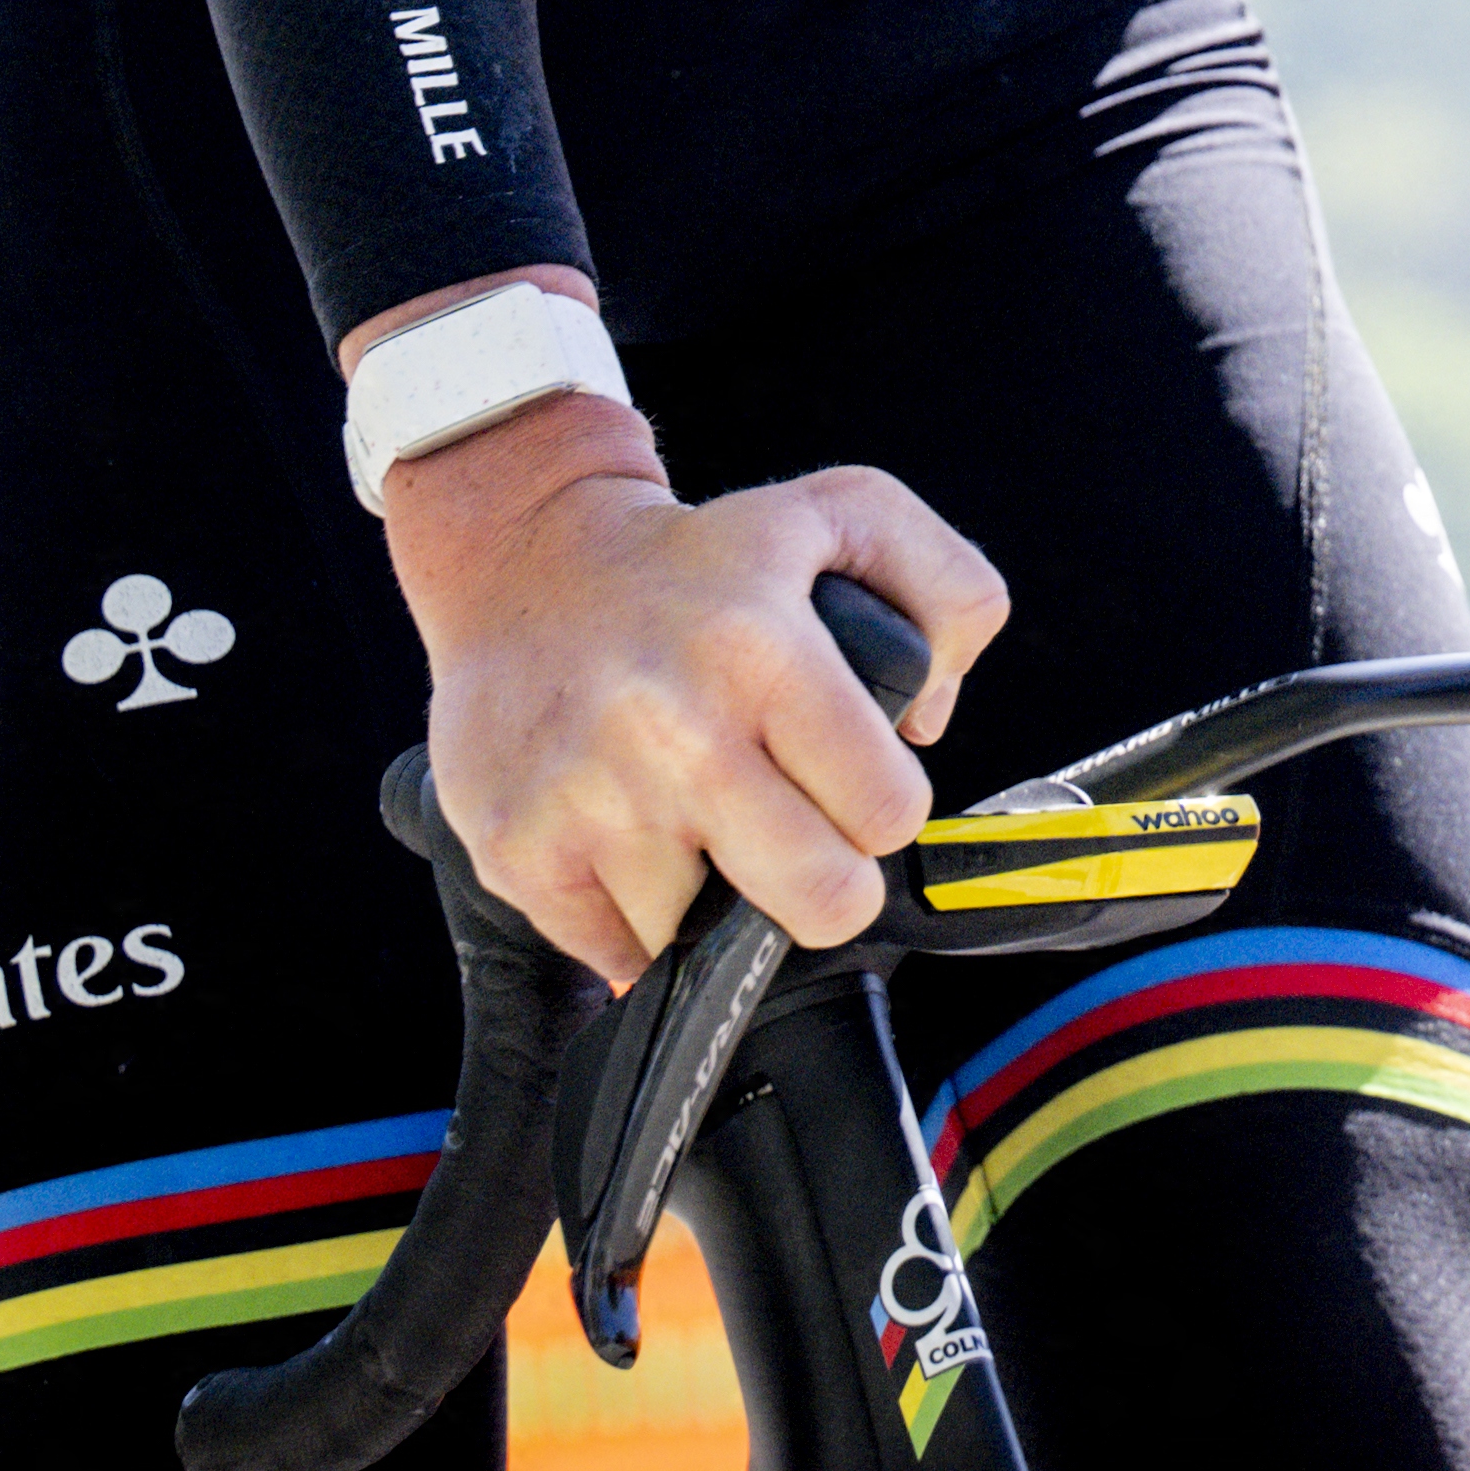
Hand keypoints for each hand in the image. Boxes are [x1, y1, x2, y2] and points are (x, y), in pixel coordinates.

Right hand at [372, 407, 1004, 984]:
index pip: (887, 812)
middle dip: (824, 881)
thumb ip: (951, 596)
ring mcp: (590, 800)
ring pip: (711, 940)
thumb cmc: (694, 559)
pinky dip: (634, 921)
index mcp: (762, 649)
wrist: (526, 562)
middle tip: (791, 830)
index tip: (848, 781)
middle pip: (820, 902)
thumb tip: (926, 724)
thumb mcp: (846, 515)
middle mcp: (675, 730)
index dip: (882, 807)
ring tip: (691, 812)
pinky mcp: (518, 850)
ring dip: (712, 896)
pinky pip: (618, 955)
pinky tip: (630, 841)